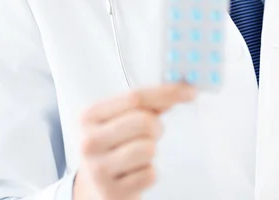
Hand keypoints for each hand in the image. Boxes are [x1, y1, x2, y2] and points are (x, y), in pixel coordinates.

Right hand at [73, 83, 195, 199]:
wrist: (95, 186)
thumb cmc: (113, 145)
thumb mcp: (120, 119)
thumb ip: (147, 103)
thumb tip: (181, 89)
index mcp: (90, 116)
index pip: (135, 97)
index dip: (166, 93)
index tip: (189, 91)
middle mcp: (89, 141)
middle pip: (144, 121)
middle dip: (157, 127)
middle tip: (151, 133)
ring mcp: (98, 169)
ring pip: (149, 148)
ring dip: (151, 150)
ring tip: (138, 154)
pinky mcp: (111, 192)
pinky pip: (150, 174)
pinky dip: (148, 172)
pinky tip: (134, 173)